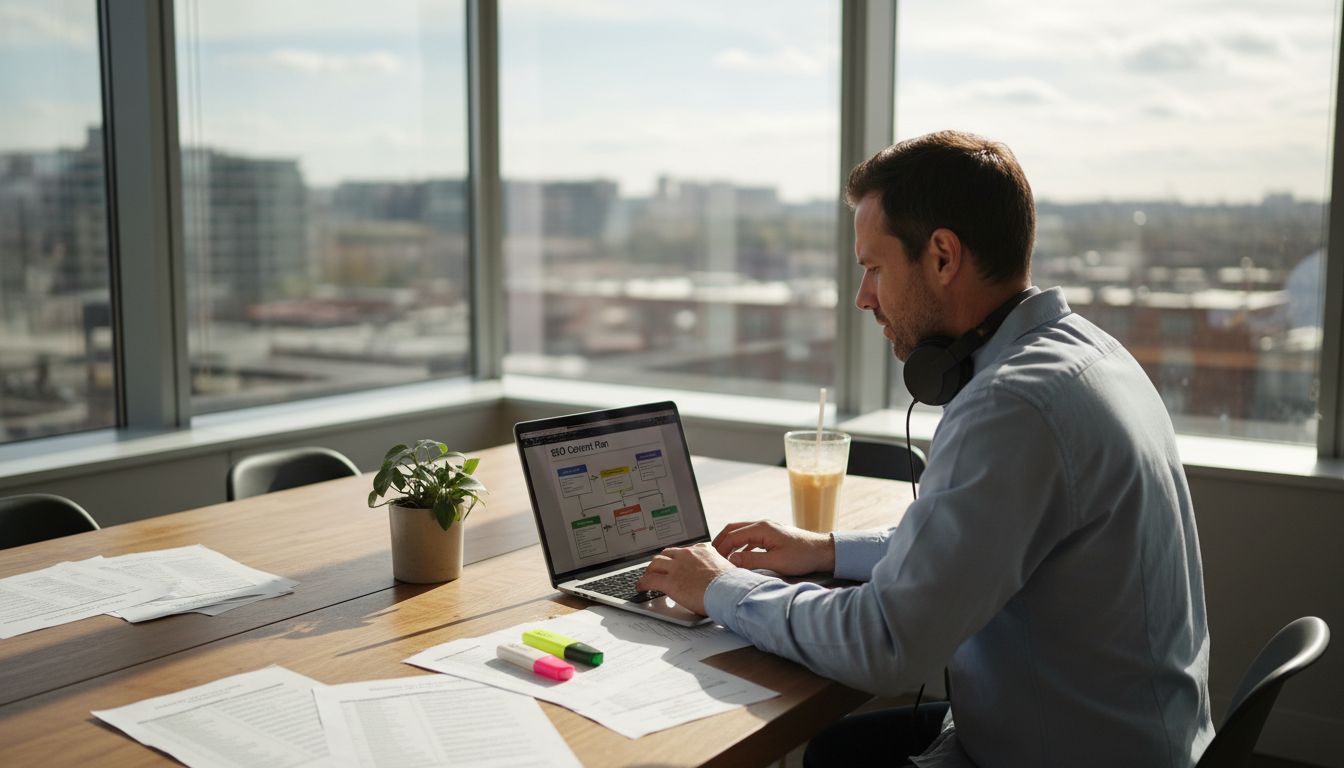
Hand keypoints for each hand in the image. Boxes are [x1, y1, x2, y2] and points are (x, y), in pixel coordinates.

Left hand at [635, 543, 733, 615]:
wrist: (729, 591)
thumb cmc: (732, 584)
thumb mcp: (727, 567)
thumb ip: (719, 567)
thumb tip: (721, 574)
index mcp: (702, 551)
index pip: (685, 550)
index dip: (677, 557)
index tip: (675, 561)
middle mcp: (687, 555)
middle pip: (667, 553)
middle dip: (661, 561)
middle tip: (657, 568)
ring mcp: (677, 567)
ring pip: (656, 564)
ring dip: (650, 570)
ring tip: (647, 577)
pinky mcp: (670, 582)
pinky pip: (650, 580)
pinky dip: (643, 583)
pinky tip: (641, 587)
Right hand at [712, 520, 834, 575]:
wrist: (822, 551)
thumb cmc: (803, 556)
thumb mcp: (776, 562)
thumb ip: (752, 561)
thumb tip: (731, 561)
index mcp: (762, 529)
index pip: (732, 536)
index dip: (721, 548)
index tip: (714, 560)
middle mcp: (762, 525)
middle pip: (733, 529)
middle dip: (721, 541)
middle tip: (712, 555)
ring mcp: (767, 529)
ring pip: (741, 532)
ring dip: (730, 543)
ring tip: (722, 557)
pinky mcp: (772, 535)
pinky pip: (750, 537)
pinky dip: (740, 546)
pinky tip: (740, 557)